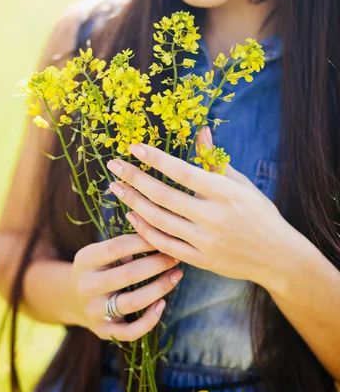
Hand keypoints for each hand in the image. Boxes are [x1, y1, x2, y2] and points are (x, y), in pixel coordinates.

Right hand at [71, 233, 182, 341]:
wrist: (72, 299)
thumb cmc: (96, 268)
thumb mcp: (99, 251)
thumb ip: (123, 245)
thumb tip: (157, 235)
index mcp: (86, 260)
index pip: (118, 247)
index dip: (144, 241)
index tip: (163, 238)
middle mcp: (88, 286)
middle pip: (129, 274)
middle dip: (158, 264)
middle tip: (175, 257)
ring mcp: (95, 311)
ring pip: (134, 302)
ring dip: (160, 288)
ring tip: (176, 275)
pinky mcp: (103, 332)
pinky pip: (132, 331)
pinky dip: (151, 319)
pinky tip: (162, 303)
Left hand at [107, 127, 291, 288]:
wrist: (278, 258)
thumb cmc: (260, 214)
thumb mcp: (241, 184)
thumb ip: (215, 161)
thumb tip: (201, 131)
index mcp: (225, 193)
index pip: (183, 172)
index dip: (156, 159)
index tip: (134, 147)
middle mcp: (213, 217)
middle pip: (164, 196)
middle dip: (135, 179)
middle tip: (114, 166)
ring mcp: (205, 241)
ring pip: (159, 221)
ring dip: (134, 202)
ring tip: (116, 188)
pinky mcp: (200, 260)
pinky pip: (165, 245)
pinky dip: (145, 230)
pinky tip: (132, 215)